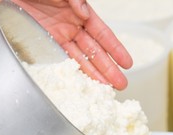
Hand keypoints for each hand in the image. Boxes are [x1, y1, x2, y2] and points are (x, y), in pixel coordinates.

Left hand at [12, 0, 132, 89]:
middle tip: (120, 84)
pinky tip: (80, 81)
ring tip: (104, 88)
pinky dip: (71, 70)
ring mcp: (59, 37)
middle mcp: (72, 27)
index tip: (127, 63)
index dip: (115, 49)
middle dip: (108, 68)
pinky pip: (61, 60)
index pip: (103, 35)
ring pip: (80, 59)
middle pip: (94, 52)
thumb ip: (75, 0)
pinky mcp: (45, 43)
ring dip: (93, 74)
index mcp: (80, 13)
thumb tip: (85, 14)